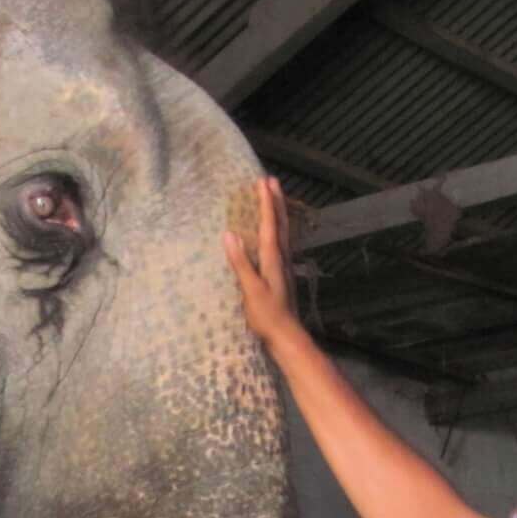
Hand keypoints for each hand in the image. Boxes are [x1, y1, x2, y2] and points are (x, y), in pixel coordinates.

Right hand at [223, 175, 299, 346]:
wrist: (287, 336)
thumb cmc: (267, 315)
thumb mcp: (250, 289)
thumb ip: (240, 262)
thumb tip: (230, 234)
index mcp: (273, 259)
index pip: (269, 225)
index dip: (266, 203)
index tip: (263, 182)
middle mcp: (281, 259)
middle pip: (280, 224)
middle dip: (276, 202)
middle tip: (272, 181)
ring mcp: (284, 267)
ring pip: (283, 233)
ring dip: (278, 214)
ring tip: (275, 199)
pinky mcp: (282, 275)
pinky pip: (280, 244)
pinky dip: (277, 230)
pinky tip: (275, 234)